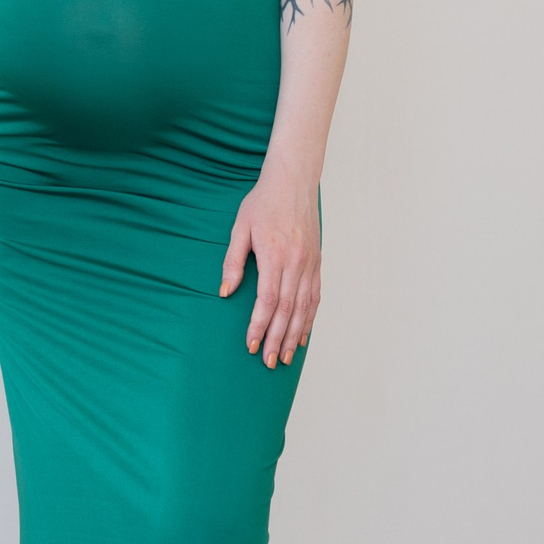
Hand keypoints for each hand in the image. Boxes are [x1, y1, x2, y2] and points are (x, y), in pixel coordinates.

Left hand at [220, 172, 319, 367]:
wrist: (293, 180)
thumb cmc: (263, 202)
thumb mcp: (240, 227)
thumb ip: (233, 261)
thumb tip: (226, 292)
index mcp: (275, 255)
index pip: (269, 299)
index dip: (260, 325)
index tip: (252, 345)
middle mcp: (296, 263)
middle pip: (288, 309)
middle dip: (278, 338)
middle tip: (270, 362)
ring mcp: (310, 263)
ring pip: (304, 307)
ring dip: (295, 335)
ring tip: (287, 357)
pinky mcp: (317, 262)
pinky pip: (315, 296)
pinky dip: (310, 318)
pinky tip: (303, 335)